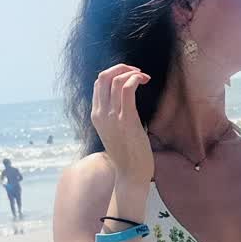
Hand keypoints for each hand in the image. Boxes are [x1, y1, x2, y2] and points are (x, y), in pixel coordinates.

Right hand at [90, 63, 153, 186]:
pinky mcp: (126, 119)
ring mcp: (111, 116)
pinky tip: (144, 81)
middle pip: (103, 76)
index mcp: (96, 115)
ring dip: (132, 72)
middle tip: (137, 72)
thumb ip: (115, 116)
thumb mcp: (115, 131)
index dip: (114, 73)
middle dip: (121, 68)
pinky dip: (135, 79)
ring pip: (116, 80)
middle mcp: (100, 113)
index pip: (98, 83)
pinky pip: (127, 89)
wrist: (130, 173)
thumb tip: (125, 101)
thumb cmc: (127, 154)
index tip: (130, 76)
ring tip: (143, 77)